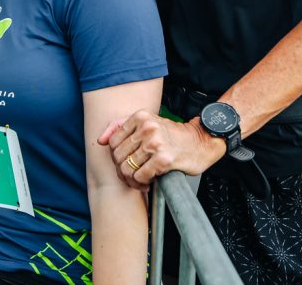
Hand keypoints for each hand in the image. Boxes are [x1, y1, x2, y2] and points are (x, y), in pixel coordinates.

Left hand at [99, 112, 226, 189]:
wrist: (201, 142)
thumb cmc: (173, 136)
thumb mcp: (148, 123)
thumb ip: (121, 127)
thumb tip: (100, 140)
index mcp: (140, 117)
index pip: (113, 141)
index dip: (116, 156)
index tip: (124, 162)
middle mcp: (147, 128)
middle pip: (118, 156)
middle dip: (122, 170)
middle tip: (131, 176)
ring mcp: (155, 143)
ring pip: (127, 168)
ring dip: (132, 180)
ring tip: (139, 181)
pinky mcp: (164, 159)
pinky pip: (141, 176)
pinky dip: (142, 183)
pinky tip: (149, 182)